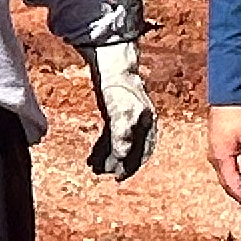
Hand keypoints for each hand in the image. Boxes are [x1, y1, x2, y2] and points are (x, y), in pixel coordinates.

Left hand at [84, 37, 156, 182]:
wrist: (112, 63)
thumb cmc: (117, 86)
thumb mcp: (119, 111)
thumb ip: (121, 133)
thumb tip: (123, 155)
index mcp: (146, 122)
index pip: (140, 151)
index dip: (129, 166)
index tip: (117, 177)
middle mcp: (142, 121)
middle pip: (132, 150)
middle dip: (119, 163)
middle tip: (104, 173)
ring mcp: (130, 117)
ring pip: (121, 143)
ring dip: (108, 156)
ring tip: (95, 166)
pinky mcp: (118, 113)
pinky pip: (113, 135)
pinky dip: (104, 146)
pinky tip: (94, 154)